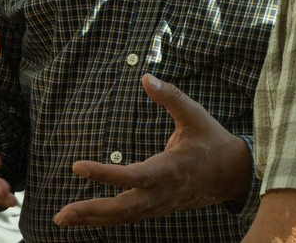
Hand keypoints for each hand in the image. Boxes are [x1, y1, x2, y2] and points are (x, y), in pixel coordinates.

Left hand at [53, 73, 251, 227]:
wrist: (234, 174)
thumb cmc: (212, 140)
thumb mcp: (195, 114)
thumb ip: (171, 95)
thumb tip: (146, 76)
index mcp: (170, 169)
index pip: (133, 176)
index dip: (104, 174)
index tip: (76, 167)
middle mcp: (162, 193)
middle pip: (123, 208)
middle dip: (91, 212)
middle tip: (60, 214)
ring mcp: (160, 205)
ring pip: (123, 217)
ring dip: (93, 219)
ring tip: (62, 219)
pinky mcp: (158, 208)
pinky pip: (129, 217)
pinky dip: (106, 219)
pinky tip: (85, 217)